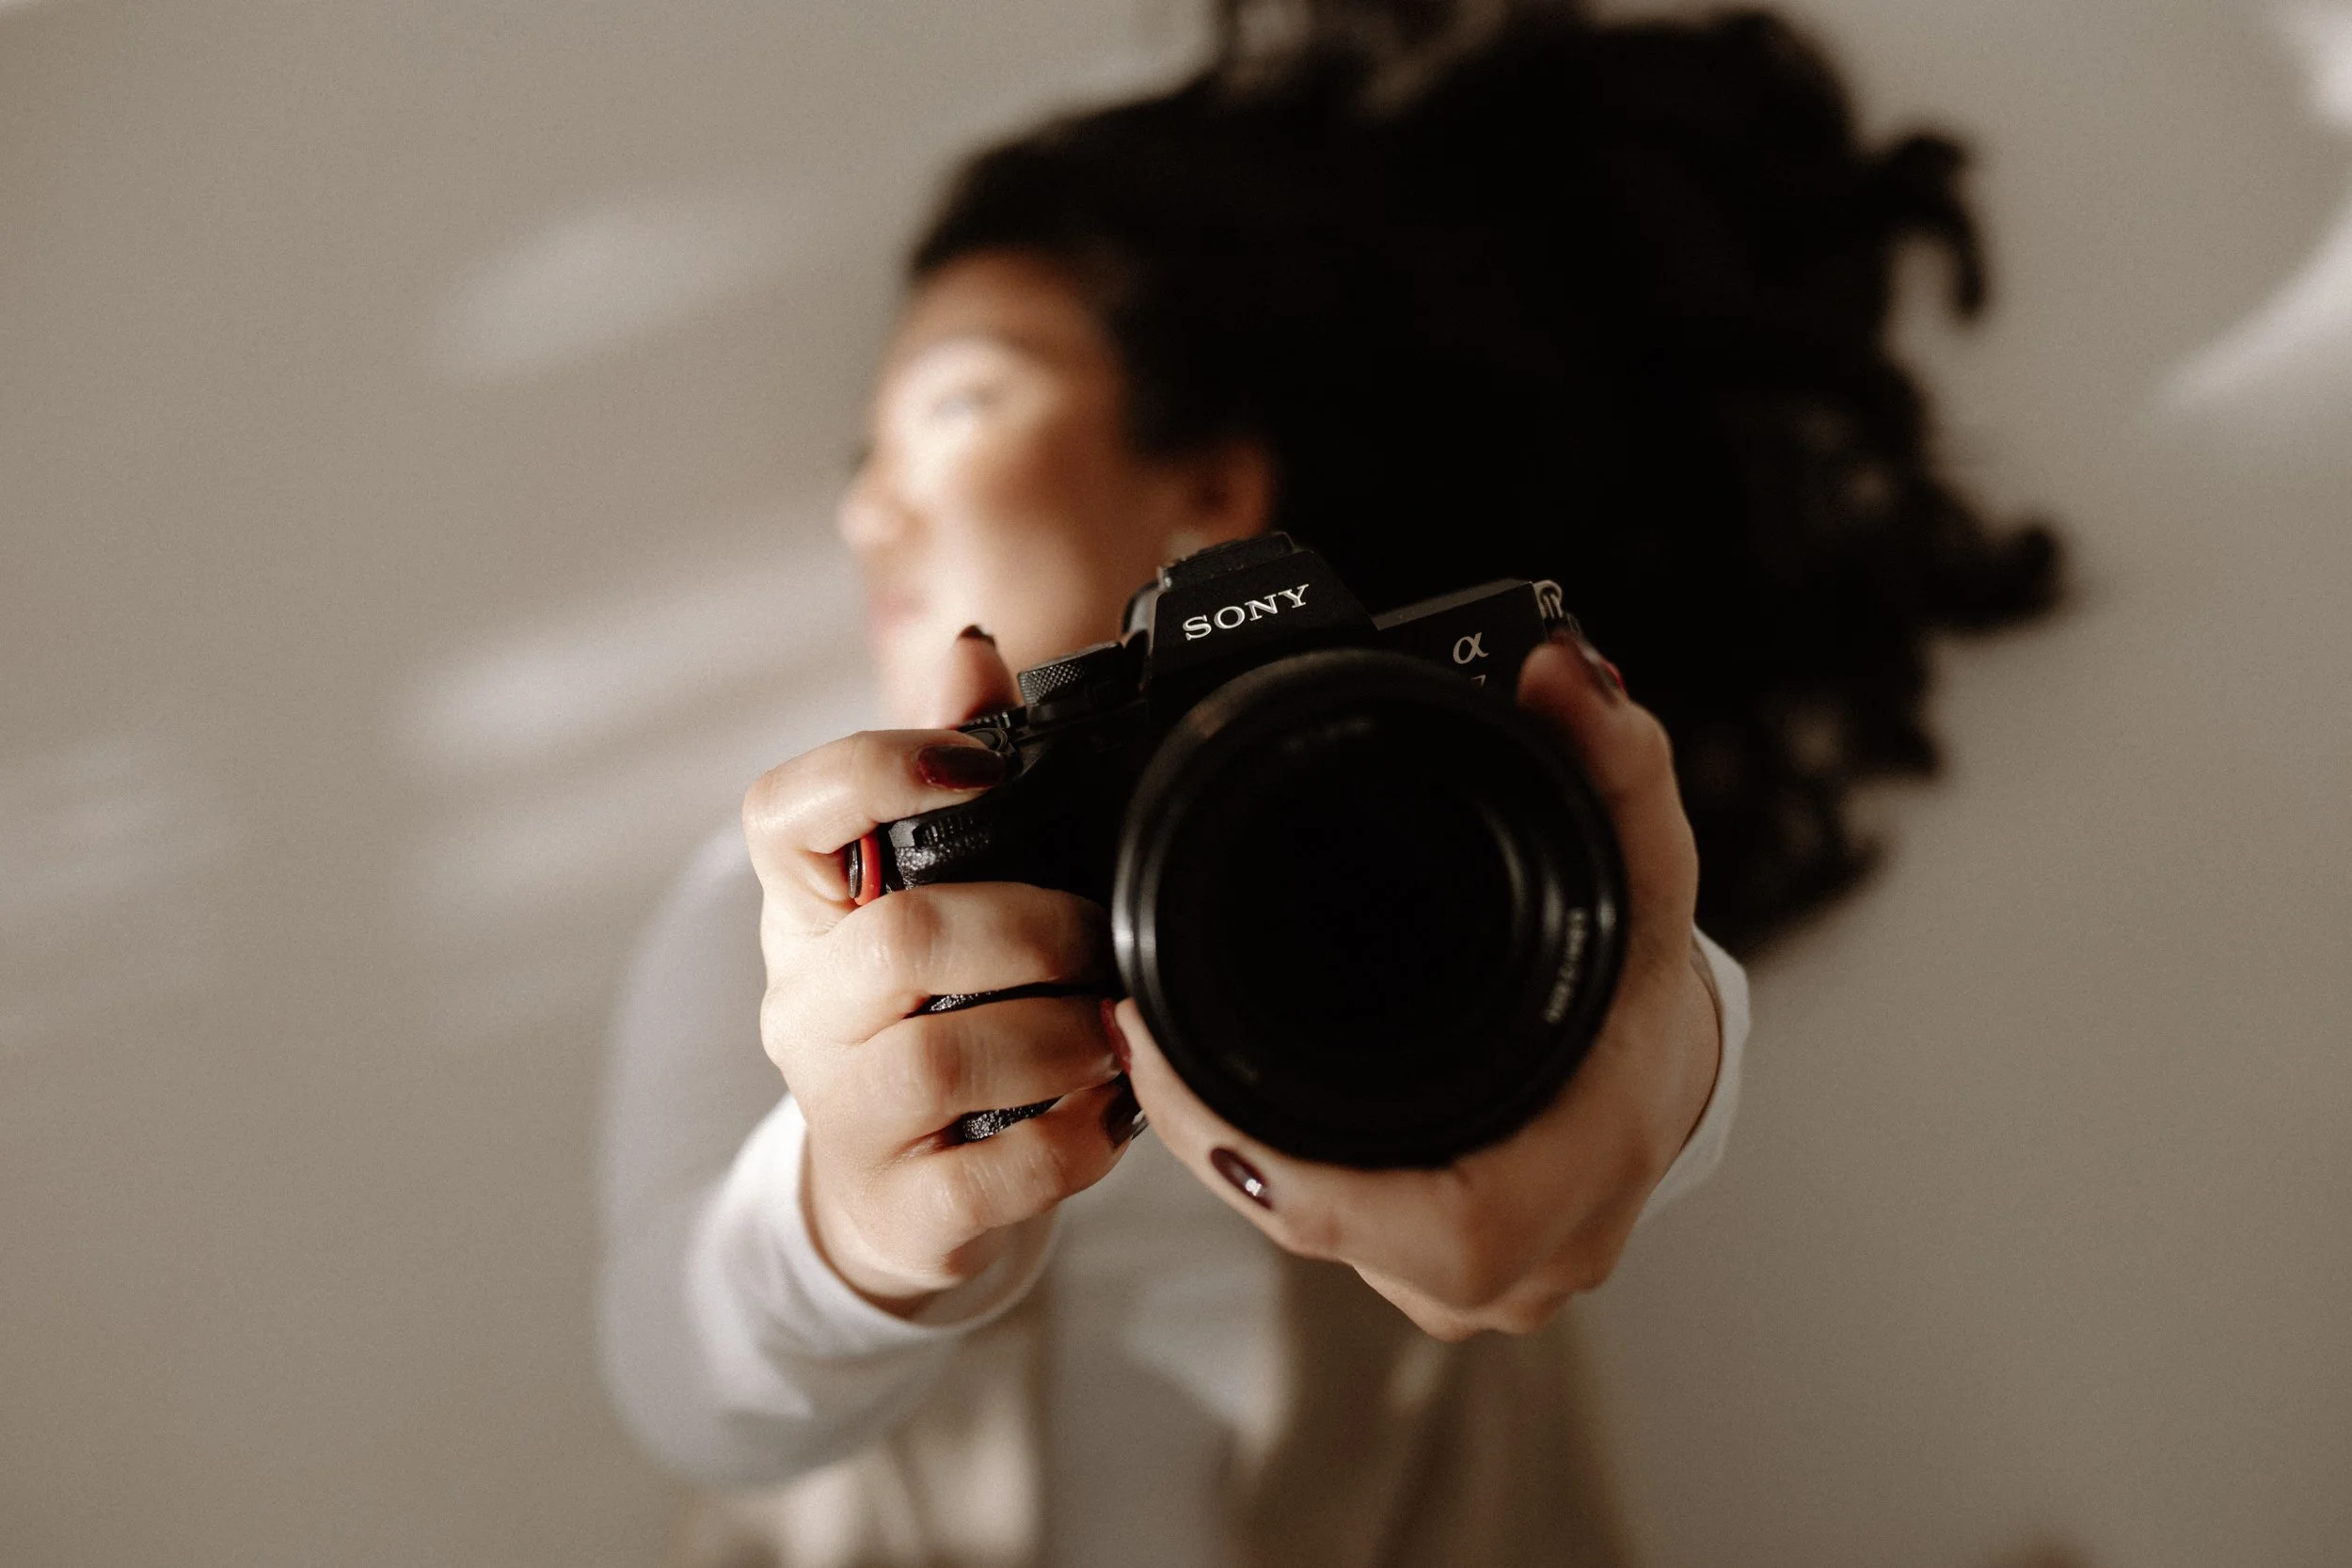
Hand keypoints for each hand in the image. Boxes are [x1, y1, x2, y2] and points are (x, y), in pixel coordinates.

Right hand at [741, 631, 1139, 1312]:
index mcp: (809, 909)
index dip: (878, 772)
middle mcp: (804, 1006)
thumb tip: (972, 656)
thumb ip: (955, 770)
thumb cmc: (931, 1016)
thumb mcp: (935, 894)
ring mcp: (842, 1112)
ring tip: (1109, 1033)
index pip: (782, 813)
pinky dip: (1070, 1140)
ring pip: (942, 1056)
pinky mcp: (902, 1208)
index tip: (983, 768)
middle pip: (899, 938)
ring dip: (1061, 1035)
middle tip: (1096, 939)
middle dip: (1031, 929)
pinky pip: (989, 1174)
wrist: (903, 1195)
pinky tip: (1103, 1115)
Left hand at [1112, 628, 1722, 1339]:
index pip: (1427, 1216)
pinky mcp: (1431, 1274)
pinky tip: (1220, 1099)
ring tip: (1160, 1052)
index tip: (1170, 1055)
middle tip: (1138, 1035)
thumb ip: (1614, 761)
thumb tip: (1560, 666)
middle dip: (1222, 1136)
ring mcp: (1480, 1285)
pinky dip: (1274, 1163)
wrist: (1663, 1069)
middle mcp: (1526, 1258)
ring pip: (1318, 1234)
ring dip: (1237, 1150)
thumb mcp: (1644, 865)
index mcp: (1578, 1170)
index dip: (1280, 1157)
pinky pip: (1329, 1231)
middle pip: (1334, 1226)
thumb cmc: (1652, 984)